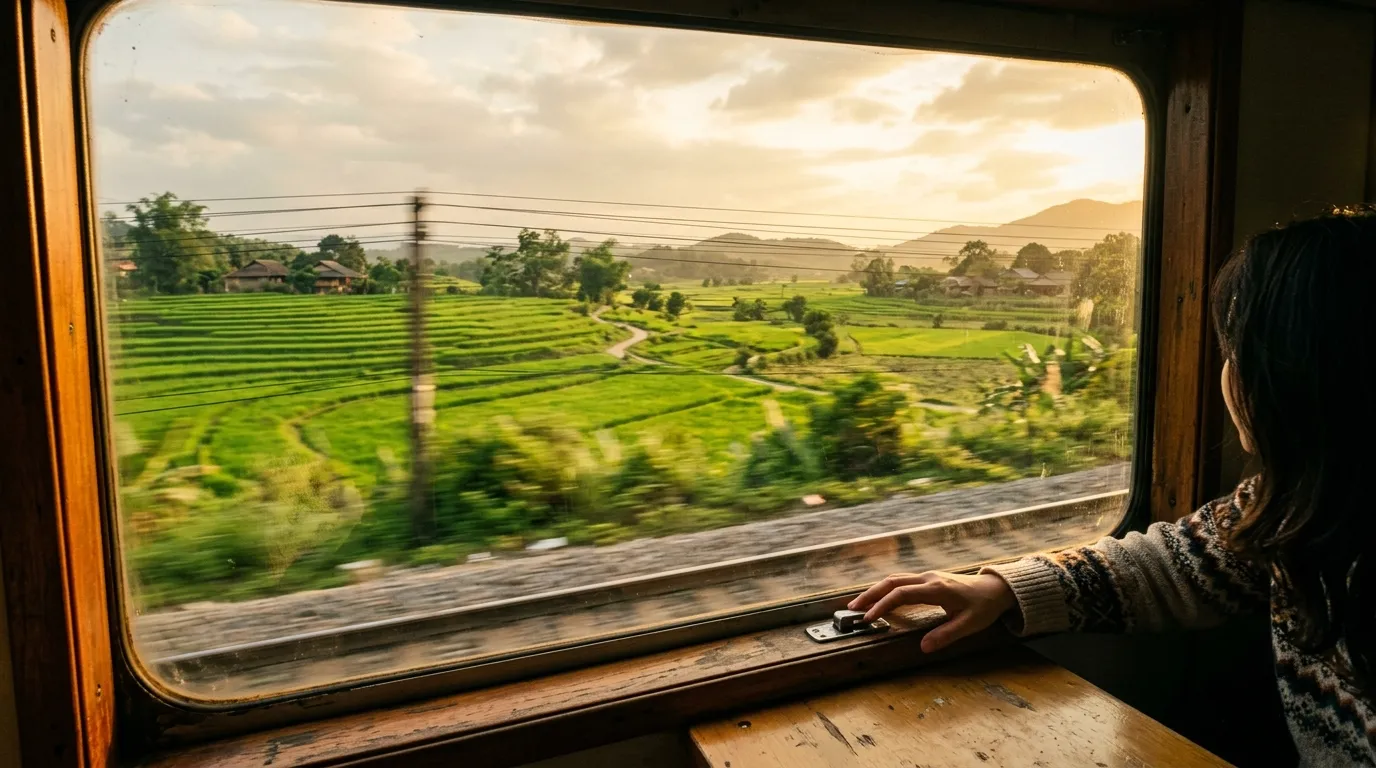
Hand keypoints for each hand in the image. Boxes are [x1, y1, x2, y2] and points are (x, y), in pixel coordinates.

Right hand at [848, 571, 1016, 653]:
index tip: (869, 618)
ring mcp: (927, 577)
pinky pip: (901, 581)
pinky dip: (885, 589)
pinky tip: (878, 598)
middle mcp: (928, 579)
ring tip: (859, 604)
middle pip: (891, 582)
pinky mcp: (927, 579)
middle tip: (852, 609)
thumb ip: (946, 635)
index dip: (882, 605)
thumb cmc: (983, 606)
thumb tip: (923, 647)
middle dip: (870, 595)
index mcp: (936, 589)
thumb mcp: (969, 624)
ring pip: (894, 579)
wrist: (995, 588)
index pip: (901, 594)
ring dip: (875, 590)